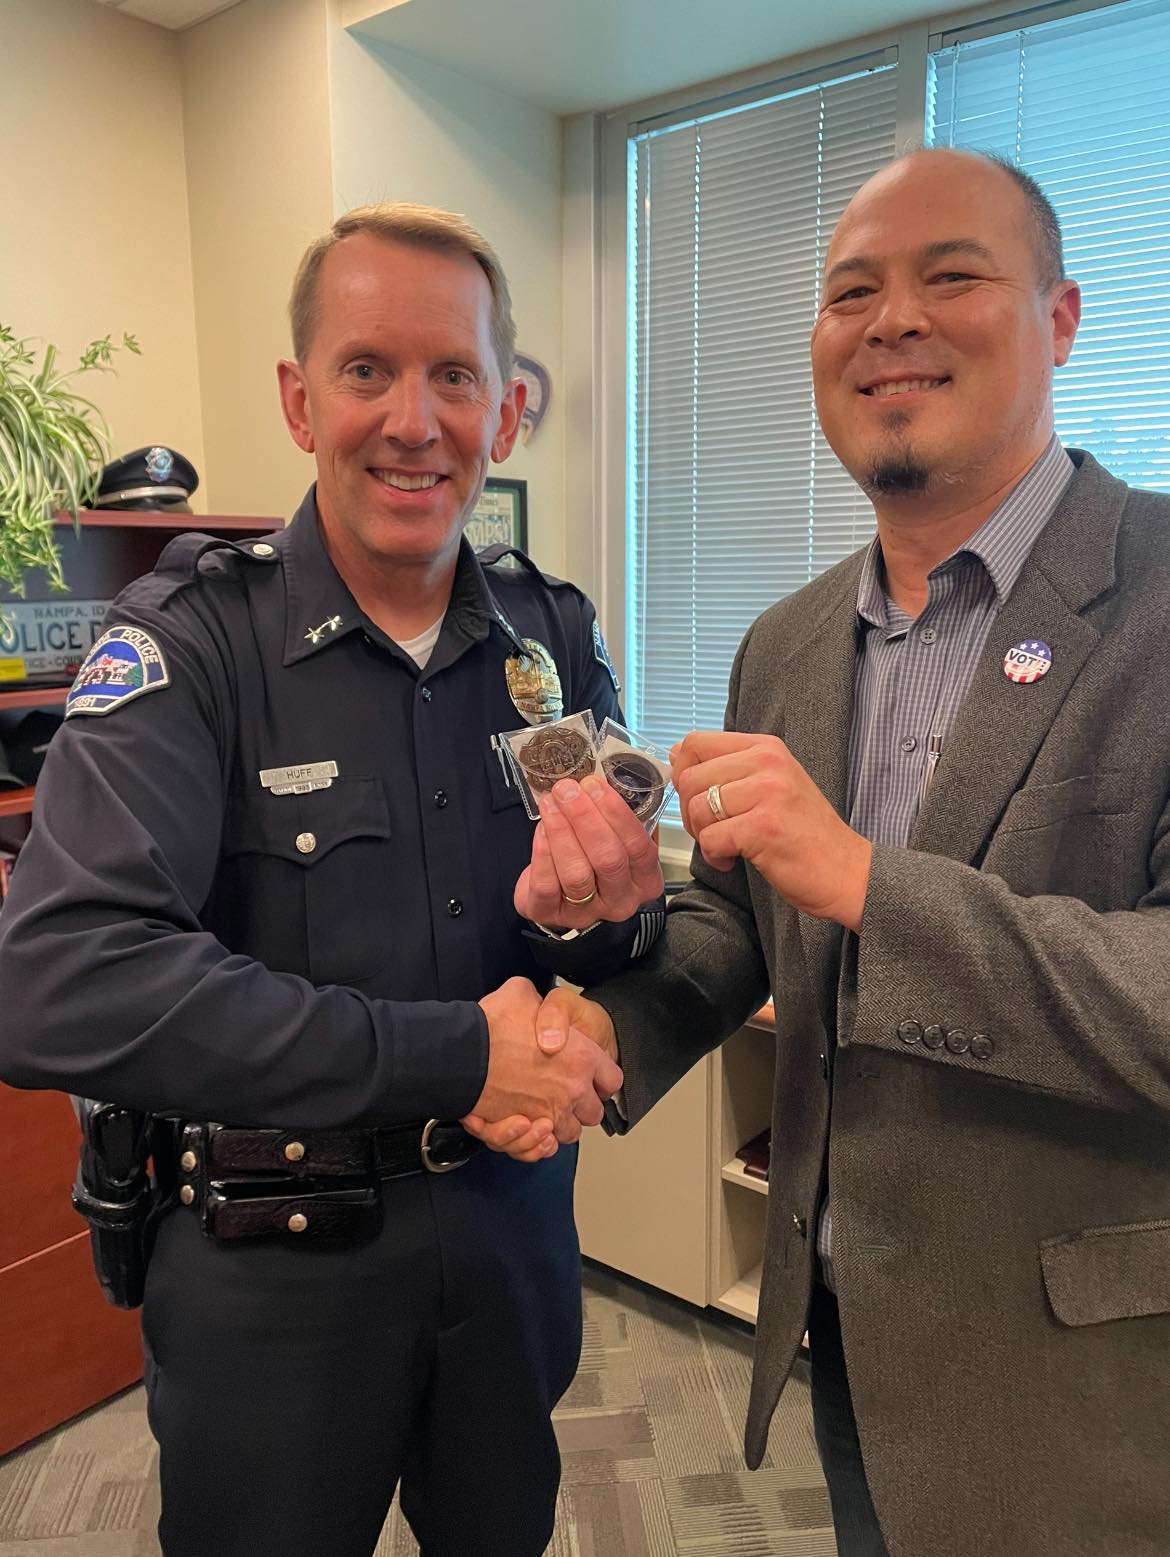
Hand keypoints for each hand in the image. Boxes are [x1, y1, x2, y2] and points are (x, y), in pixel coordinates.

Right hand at [462, 977, 622, 1161]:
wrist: (463, 1054)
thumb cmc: (493, 1025)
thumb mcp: (521, 993)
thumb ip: (539, 1003)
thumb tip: (535, 1003)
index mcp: (582, 1057)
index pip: (613, 1079)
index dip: (601, 1077)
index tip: (589, 1075)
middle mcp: (573, 1090)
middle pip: (594, 1112)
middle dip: (582, 1105)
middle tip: (564, 1093)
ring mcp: (551, 1113)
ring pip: (570, 1132)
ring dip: (560, 1124)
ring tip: (545, 1111)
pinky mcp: (526, 1130)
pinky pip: (542, 1147)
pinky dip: (538, 1142)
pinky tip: (529, 1126)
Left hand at [514, 774, 664, 928]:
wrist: (560, 895)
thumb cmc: (592, 858)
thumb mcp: (615, 839)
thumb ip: (616, 816)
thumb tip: (602, 777)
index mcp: (646, 880)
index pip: (640, 847)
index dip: (617, 814)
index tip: (596, 786)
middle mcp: (621, 901)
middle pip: (608, 859)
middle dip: (586, 818)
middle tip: (568, 790)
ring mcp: (588, 913)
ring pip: (577, 873)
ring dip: (562, 831)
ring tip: (552, 802)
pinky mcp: (552, 914)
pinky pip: (548, 884)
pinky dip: (544, 851)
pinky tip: (542, 827)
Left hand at [671, 731, 871, 930]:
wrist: (846, 871)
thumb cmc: (804, 833)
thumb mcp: (771, 785)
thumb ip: (728, 768)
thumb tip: (675, 752)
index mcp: (766, 748)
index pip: (696, 742)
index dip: (683, 773)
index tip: (698, 798)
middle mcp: (767, 763)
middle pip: (690, 779)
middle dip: (691, 813)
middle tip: (715, 831)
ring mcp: (767, 793)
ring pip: (696, 809)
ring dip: (704, 836)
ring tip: (729, 846)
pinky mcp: (763, 827)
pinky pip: (710, 838)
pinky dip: (714, 856)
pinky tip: (732, 860)